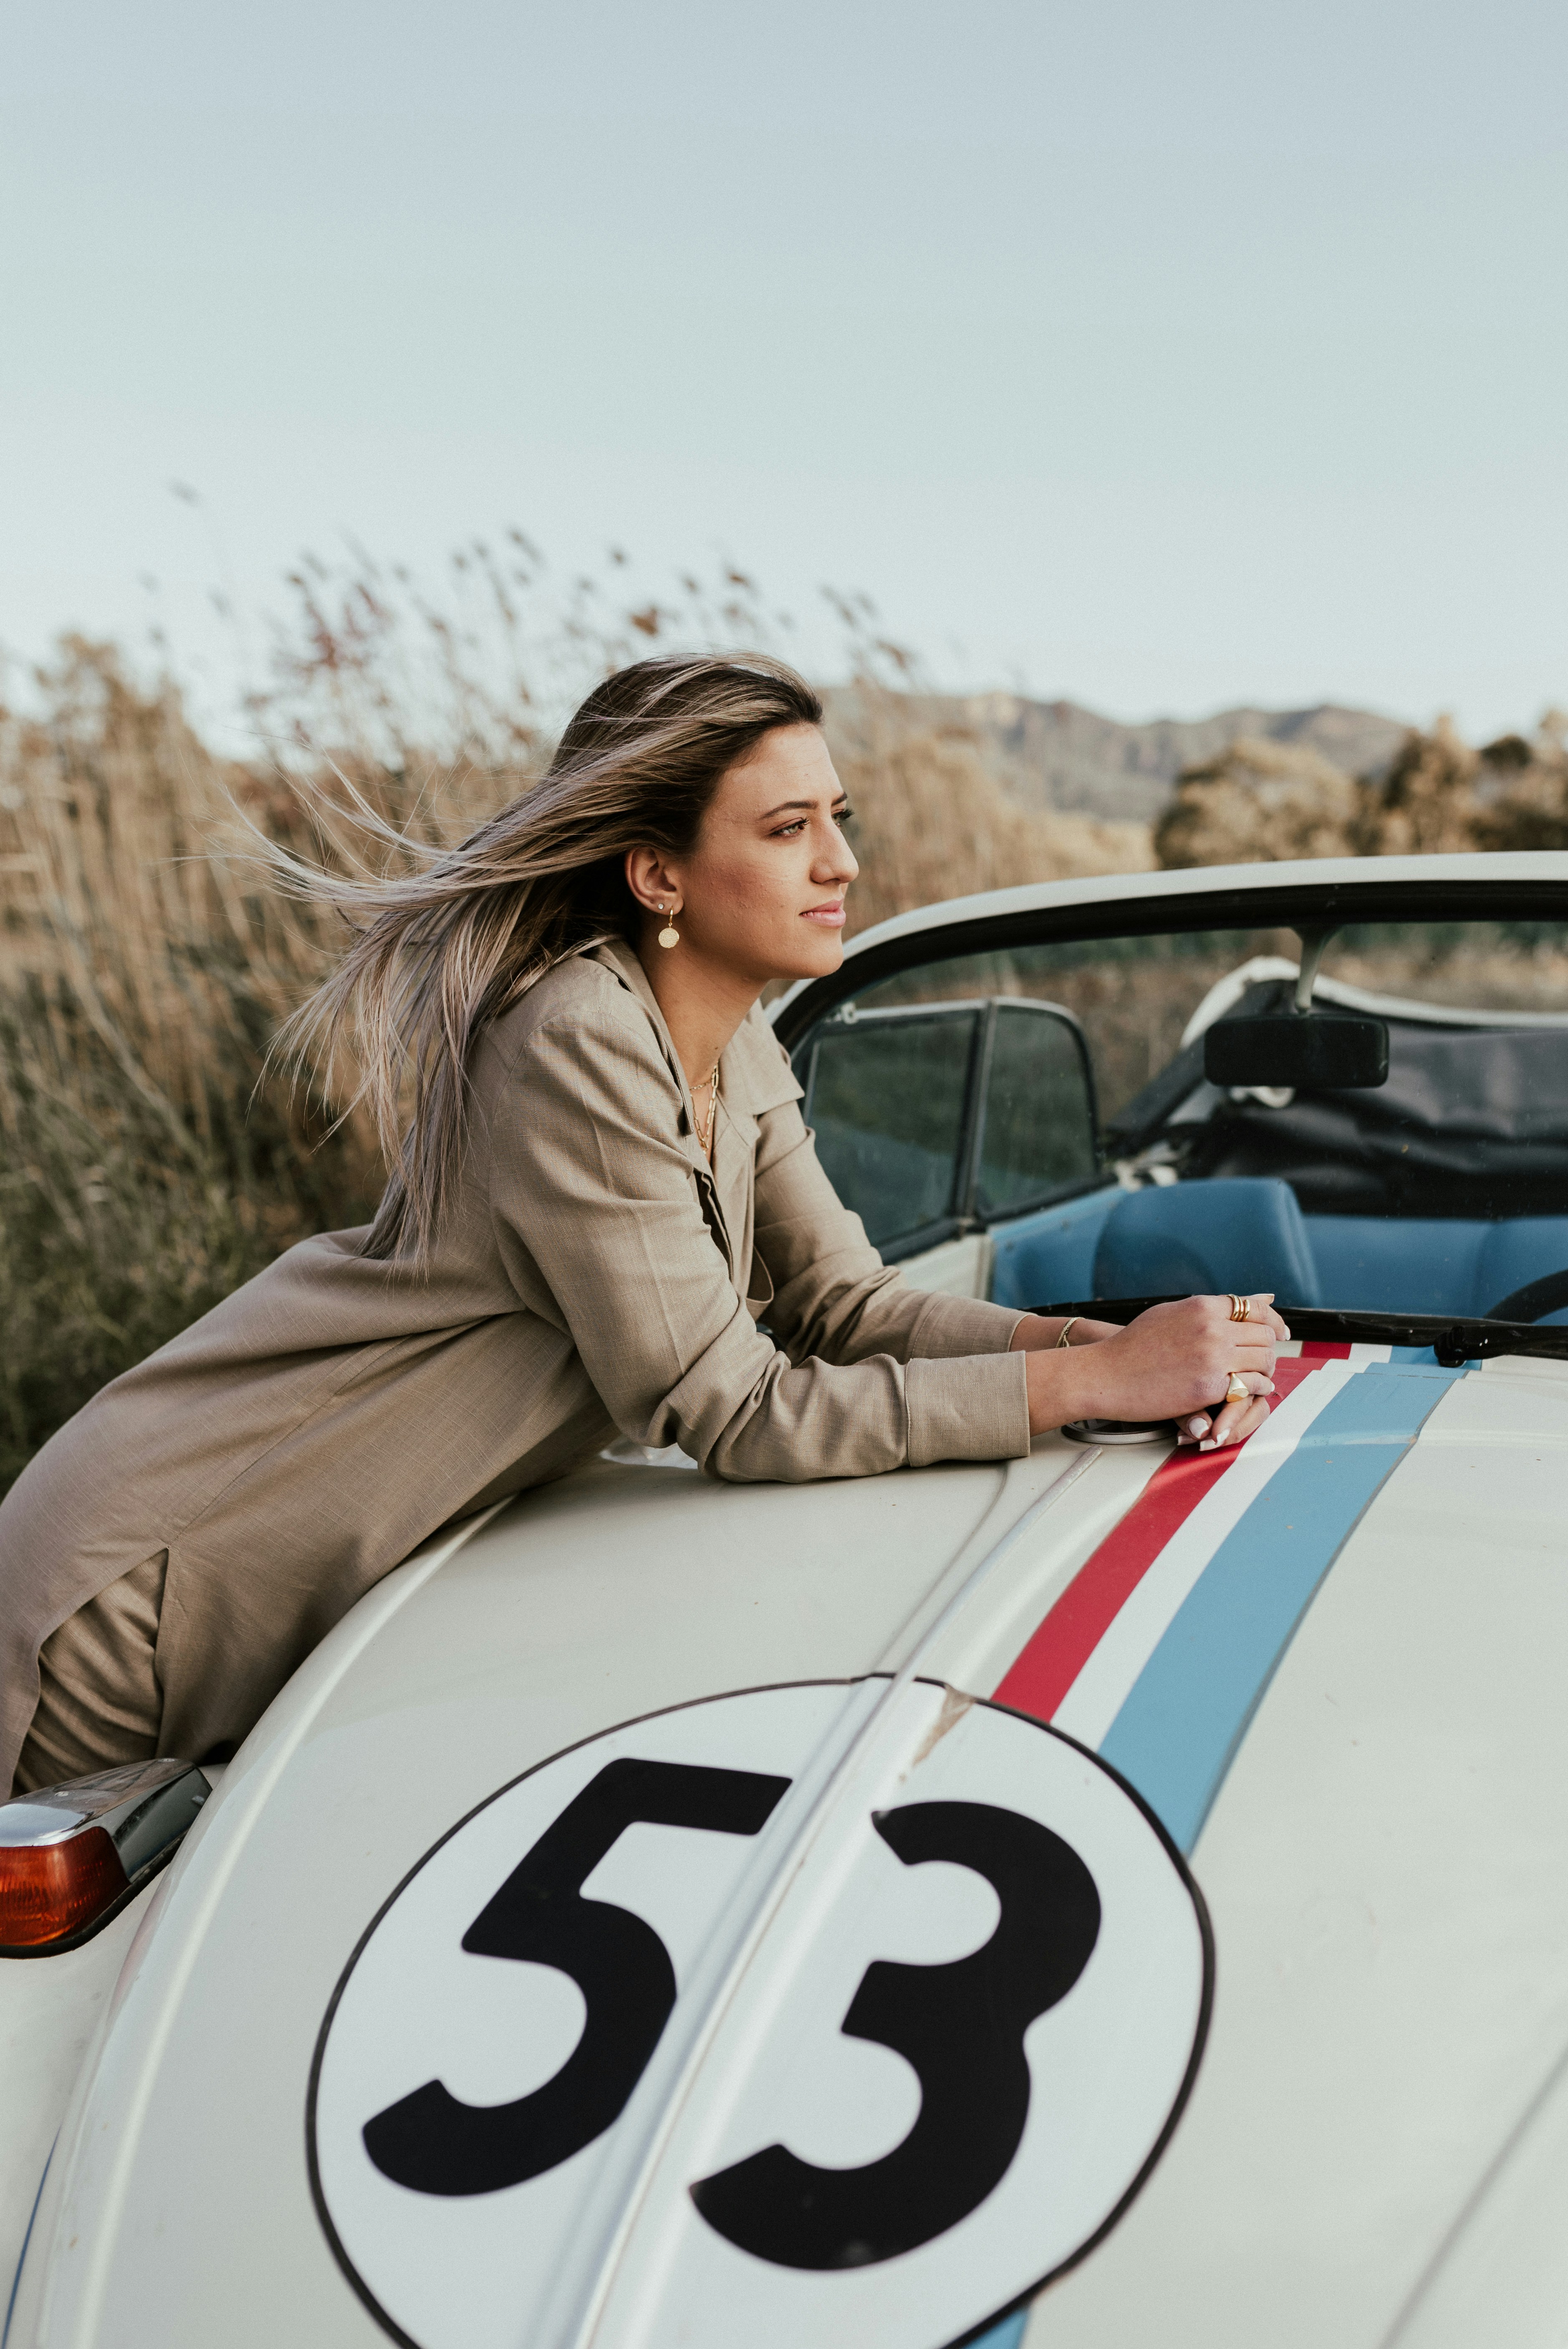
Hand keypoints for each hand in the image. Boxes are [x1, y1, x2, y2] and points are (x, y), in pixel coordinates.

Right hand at [1022, 1292, 1289, 1444]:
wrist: (1106, 1374)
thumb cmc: (1134, 1345)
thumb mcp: (1171, 1312)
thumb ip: (1208, 1308)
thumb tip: (1247, 1300)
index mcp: (1202, 1306)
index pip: (1254, 1308)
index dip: (1273, 1321)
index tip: (1280, 1332)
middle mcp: (1211, 1328)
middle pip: (1264, 1335)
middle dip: (1269, 1348)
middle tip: (1264, 1359)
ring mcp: (1212, 1357)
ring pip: (1264, 1360)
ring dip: (1265, 1370)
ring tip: (1258, 1376)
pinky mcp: (1210, 1386)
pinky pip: (1252, 1385)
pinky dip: (1257, 1388)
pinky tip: (1249, 1391)